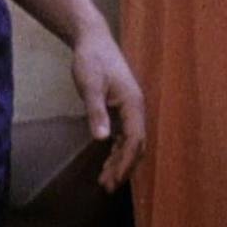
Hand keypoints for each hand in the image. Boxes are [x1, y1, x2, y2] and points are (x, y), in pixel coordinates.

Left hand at [70, 26, 146, 190]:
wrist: (93, 39)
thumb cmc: (91, 60)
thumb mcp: (90, 86)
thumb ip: (96, 112)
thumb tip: (102, 140)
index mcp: (133, 103)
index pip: (135, 139)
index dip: (126, 162)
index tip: (114, 181)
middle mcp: (136, 107)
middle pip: (136, 144)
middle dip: (124, 167)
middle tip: (108, 187)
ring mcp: (130, 106)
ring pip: (130, 141)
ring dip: (119, 160)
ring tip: (105, 180)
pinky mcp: (122, 105)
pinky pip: (125, 133)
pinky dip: (117, 149)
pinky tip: (107, 159)